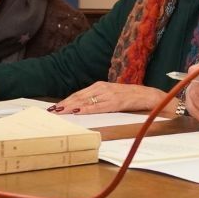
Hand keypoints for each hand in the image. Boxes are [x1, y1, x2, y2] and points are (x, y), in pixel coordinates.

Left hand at [51, 82, 166, 114]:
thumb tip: (81, 106)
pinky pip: (98, 107)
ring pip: (86, 101)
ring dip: (72, 107)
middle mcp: (102, 88)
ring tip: (60, 112)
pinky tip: (78, 111)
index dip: (66, 100)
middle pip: (79, 97)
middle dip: (65, 104)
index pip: (79, 94)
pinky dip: (87, 109)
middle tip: (53, 110)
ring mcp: (108, 95)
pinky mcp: (115, 102)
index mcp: (100, 85)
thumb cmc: (127, 96)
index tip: (55, 106)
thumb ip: (97, 98)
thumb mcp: (110, 94)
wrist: (145, 95)